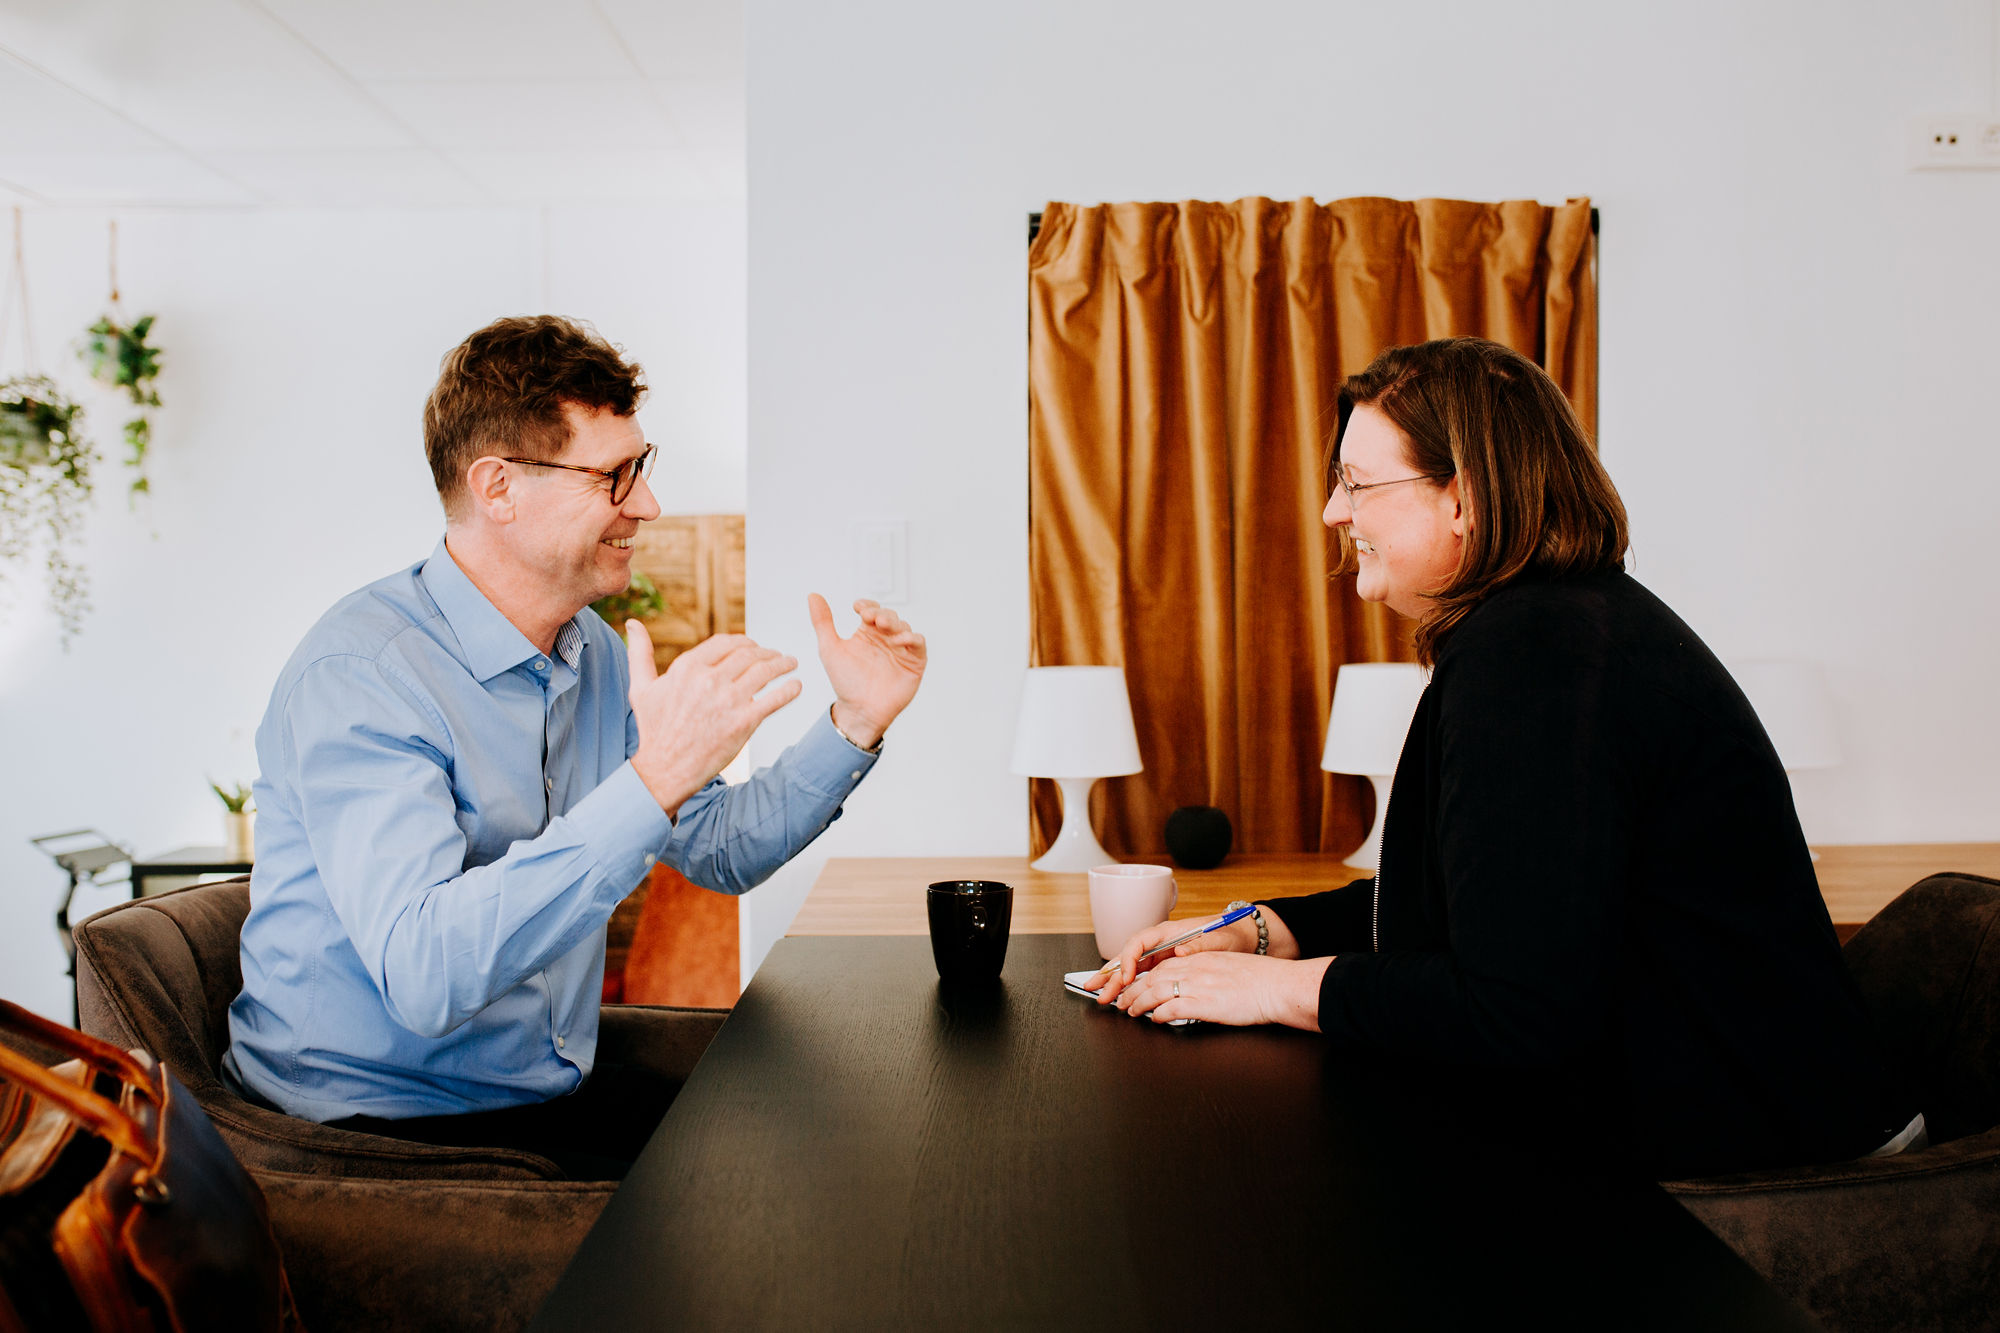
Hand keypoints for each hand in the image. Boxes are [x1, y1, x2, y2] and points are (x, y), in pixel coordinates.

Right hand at [625, 621, 801, 815]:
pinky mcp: (744, 722)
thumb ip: (639, 653)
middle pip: (749, 654)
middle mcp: (709, 679)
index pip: (726, 642)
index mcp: (687, 667)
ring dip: (783, 664)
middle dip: (766, 652)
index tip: (753, 646)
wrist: (664, 769)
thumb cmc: (652, 729)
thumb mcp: (641, 687)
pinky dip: (789, 690)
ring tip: (791, 664)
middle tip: (777, 655)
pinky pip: (774, 699)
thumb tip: (631, 624)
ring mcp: (728, 700)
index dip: (744, 641)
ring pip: (765, 671)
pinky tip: (796, 686)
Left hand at [809, 594, 926, 748]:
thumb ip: (822, 622)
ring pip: (904, 627)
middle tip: (872, 618)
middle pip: (889, 616)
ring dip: (896, 624)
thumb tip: (813, 596)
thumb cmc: (845, 682)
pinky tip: (901, 640)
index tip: (858, 608)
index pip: (871, 610)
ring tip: (885, 627)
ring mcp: (900, 649)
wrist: (859, 710)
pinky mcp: (914, 662)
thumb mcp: (830, 649)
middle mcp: (885, 638)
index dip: (867, 606)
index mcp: (867, 632)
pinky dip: (912, 638)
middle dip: (882, 613)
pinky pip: (918, 644)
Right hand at [1087, 913, 1259, 1005]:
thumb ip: (1200, 945)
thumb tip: (1182, 951)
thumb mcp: (1219, 940)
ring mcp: (1163, 952)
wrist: (1243, 934)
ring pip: (1133, 966)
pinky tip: (1121, 993)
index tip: (1126, 976)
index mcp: (1171, 931)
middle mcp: (1163, 941)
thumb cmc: (1231, 933)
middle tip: (1095, 988)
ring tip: (1100, 994)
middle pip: (1130, 955)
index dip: (1129, 959)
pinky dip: (1130, 983)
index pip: (1139, 942)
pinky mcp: (1167, 962)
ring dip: (1116, 980)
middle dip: (1111, 972)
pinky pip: (1144, 973)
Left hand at [1114, 952, 1330, 1029]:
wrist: (1278, 986)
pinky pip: (1171, 1008)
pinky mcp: (1203, 1003)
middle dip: (1133, 989)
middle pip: (1153, 976)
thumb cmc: (1261, 980)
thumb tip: (1196, 984)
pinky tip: (1155, 1020)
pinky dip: (1158, 1014)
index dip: (1144, 976)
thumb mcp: (1229, 968)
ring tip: (1131, 1012)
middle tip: (1123, 1001)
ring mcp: (1198, 985)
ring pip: (1155, 991)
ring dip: (1139, 1002)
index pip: (1163, 964)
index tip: (1135, 985)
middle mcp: (1195, 968)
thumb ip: (1209, 972)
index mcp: (1201, 959)